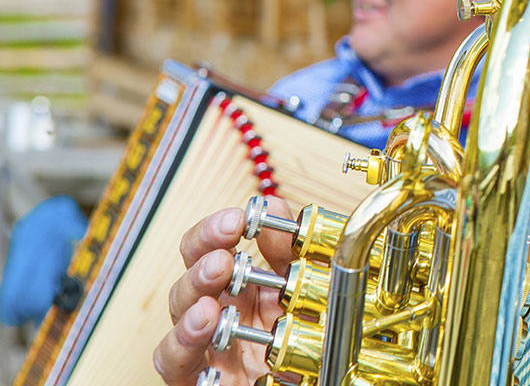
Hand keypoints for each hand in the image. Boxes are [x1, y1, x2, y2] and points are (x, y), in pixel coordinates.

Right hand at [153, 197, 295, 385]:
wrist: (310, 380)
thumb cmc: (302, 346)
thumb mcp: (299, 289)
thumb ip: (287, 251)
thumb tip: (274, 205)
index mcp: (239, 290)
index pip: (207, 250)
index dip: (213, 232)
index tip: (236, 220)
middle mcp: (218, 316)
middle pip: (188, 280)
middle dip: (200, 265)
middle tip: (222, 259)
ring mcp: (207, 349)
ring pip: (177, 319)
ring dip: (191, 303)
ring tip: (209, 300)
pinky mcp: (201, 381)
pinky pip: (174, 364)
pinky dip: (181, 345)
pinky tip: (203, 328)